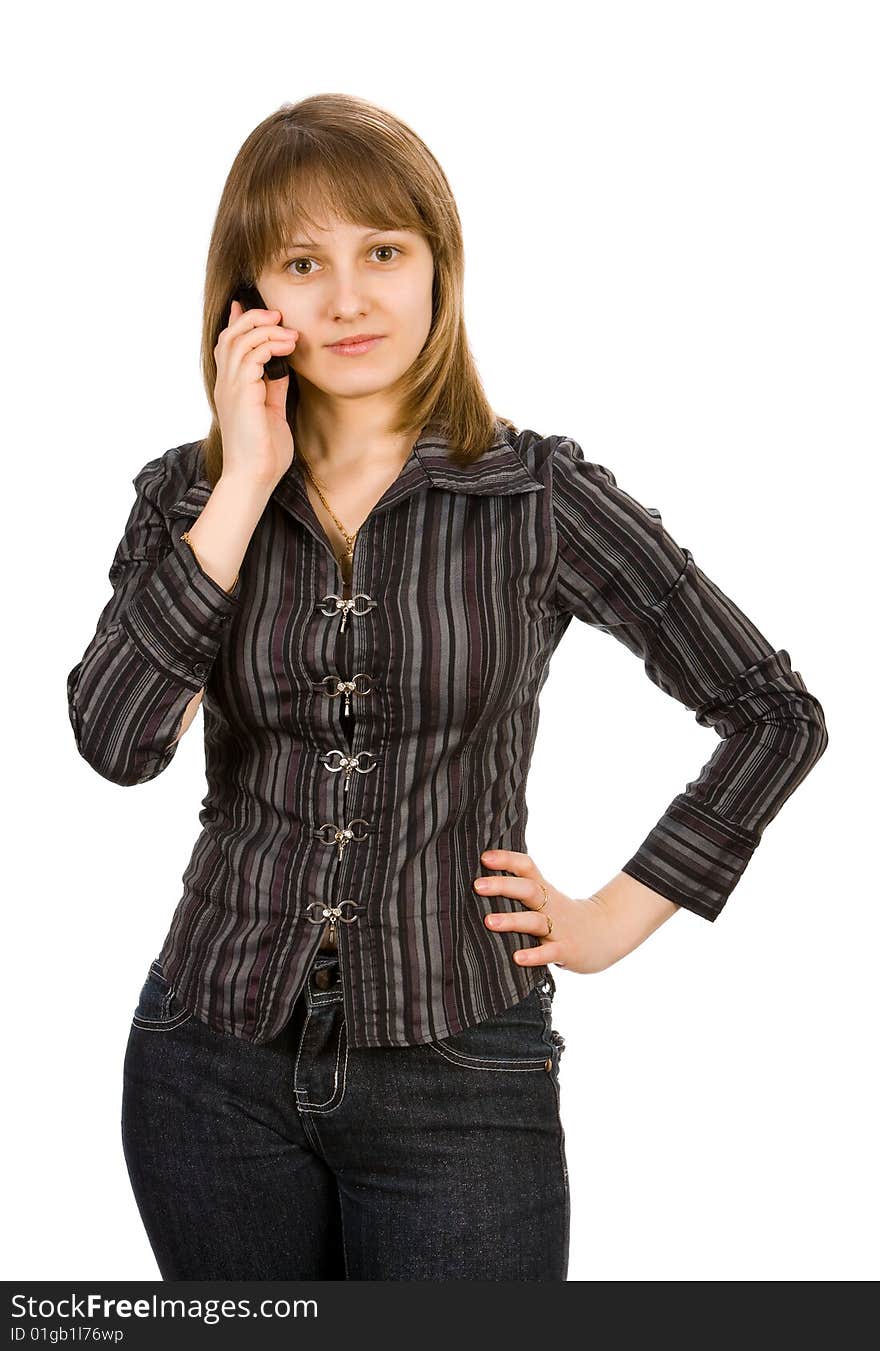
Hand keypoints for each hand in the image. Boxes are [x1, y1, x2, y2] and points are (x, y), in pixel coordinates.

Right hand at [213, 297, 299, 488]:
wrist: (254, 477)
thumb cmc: (263, 452)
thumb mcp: (272, 410)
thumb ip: (274, 386)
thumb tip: (282, 365)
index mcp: (230, 388)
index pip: (228, 344)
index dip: (241, 322)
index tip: (265, 312)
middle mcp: (226, 384)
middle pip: (230, 334)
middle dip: (255, 318)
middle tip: (279, 316)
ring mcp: (230, 388)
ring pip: (239, 340)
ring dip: (266, 330)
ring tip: (289, 332)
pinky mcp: (242, 394)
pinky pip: (251, 356)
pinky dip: (270, 345)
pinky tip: (287, 347)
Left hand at [474, 849, 610, 974]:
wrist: (606, 934)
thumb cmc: (564, 916)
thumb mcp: (547, 897)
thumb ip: (521, 890)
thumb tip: (480, 883)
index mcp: (544, 890)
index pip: (527, 867)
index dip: (507, 859)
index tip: (484, 857)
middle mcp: (550, 905)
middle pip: (528, 890)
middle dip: (503, 886)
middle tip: (477, 885)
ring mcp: (559, 928)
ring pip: (535, 921)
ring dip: (512, 920)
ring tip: (489, 922)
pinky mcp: (567, 950)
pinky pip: (550, 952)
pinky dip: (534, 955)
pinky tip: (518, 958)